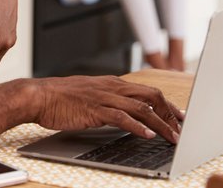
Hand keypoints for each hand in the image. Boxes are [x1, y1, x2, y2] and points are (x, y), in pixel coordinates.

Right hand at [31, 75, 183, 144]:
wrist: (40, 96)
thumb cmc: (61, 98)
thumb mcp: (91, 95)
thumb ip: (109, 100)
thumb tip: (126, 113)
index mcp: (113, 83)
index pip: (148, 92)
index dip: (167, 106)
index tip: (179, 118)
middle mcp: (112, 87)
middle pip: (152, 96)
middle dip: (170, 114)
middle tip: (182, 130)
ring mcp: (104, 97)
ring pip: (141, 108)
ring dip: (160, 124)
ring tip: (172, 138)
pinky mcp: (95, 109)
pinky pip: (122, 117)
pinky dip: (137, 127)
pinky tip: (147, 136)